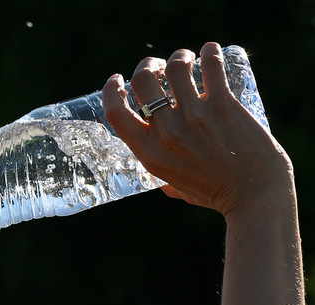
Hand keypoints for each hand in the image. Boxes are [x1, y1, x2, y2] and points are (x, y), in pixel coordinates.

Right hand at [102, 42, 292, 216]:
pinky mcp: (223, 105)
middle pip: (143, 81)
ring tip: (185, 58)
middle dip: (147, 66)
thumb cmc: (215, 194)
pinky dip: (209, 52)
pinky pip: (211, 66)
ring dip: (178, 56)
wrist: (254, 193)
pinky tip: (209, 50)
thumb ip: (164, 177)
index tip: (117, 80)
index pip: (116, 113)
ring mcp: (195, 116)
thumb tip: (162, 175)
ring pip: (176, 67)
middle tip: (158, 67)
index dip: (111, 90)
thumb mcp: (175, 188)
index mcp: (149, 152)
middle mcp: (167, 132)